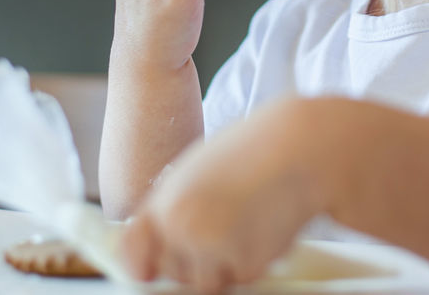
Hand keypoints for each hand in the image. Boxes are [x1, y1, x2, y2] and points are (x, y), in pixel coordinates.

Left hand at [119, 100, 327, 293]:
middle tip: (218, 229)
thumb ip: (173, 209)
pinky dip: (253, 262)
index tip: (148, 270)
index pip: (130, 252)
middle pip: (170, 271)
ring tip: (244, 224)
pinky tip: (264, 226)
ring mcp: (212, 249)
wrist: (298, 147)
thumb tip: (158, 248)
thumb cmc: (249, 153)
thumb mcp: (195, 173)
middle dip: (189, 261)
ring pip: (205, 282)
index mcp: (163, 203)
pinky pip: (242, 278)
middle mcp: (180, 230)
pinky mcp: (246, 265)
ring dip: (222, 265)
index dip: (140, 264)